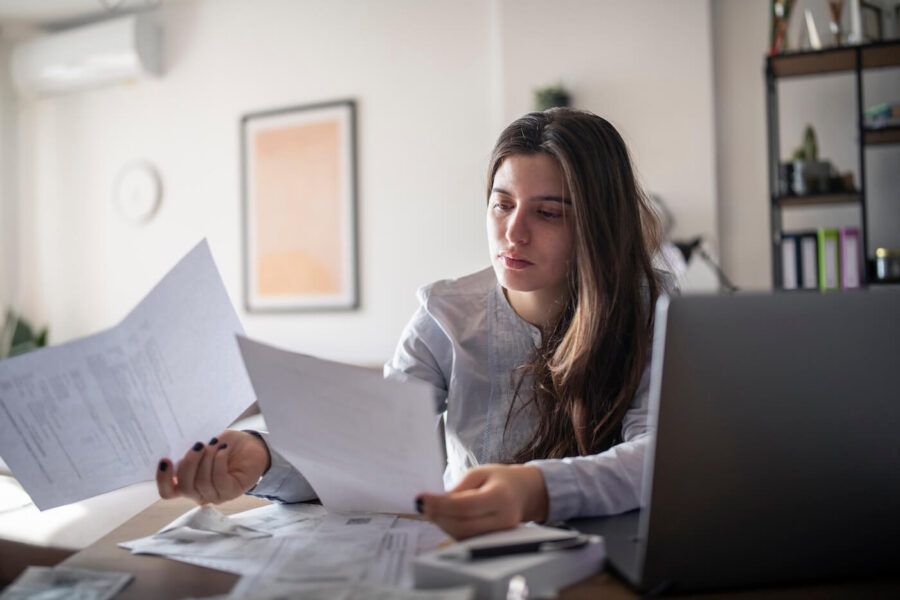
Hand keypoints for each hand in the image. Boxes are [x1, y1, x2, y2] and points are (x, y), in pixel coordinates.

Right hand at [156, 430, 270, 504]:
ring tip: (214, 444)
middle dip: (189, 463)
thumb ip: (190, 453)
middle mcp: (199, 493)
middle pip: (184, 487)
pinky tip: (223, 449)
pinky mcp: (231, 492)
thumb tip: (178, 452)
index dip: (162, 479)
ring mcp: (215, 495)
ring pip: (202, 482)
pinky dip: (218, 461)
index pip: (168, 491)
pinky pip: (219, 479)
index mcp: (187, 483)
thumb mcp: (204, 445)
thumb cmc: (225, 445)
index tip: (165, 459)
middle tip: (198, 446)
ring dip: (207, 459)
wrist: (252, 445)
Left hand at [417, 464, 548, 538]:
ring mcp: (499, 534)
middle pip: (462, 524)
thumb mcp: (479, 473)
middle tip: (421, 505)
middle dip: (437, 516)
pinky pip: (467, 539)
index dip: (440, 504)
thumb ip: (459, 488)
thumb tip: (436, 503)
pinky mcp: (493, 541)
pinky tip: (443, 517)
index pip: (465, 506)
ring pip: (463, 535)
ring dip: (442, 523)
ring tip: (431, 509)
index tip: (421, 499)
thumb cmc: (500, 480)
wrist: (523, 493)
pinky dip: (451, 529)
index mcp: (500, 497)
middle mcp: (503, 520)